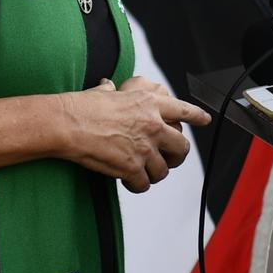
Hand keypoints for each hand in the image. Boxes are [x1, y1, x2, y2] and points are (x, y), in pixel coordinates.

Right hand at [61, 75, 210, 193]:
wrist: (68, 123)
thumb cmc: (82, 106)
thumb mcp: (104, 91)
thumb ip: (114, 91)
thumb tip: (108, 86)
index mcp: (149, 103)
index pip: (182, 110)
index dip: (196, 116)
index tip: (204, 120)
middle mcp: (153, 124)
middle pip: (182, 146)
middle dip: (178, 156)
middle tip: (170, 160)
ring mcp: (144, 147)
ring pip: (163, 170)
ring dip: (153, 174)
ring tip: (140, 173)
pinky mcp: (132, 167)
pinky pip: (144, 184)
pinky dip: (136, 185)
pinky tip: (127, 181)